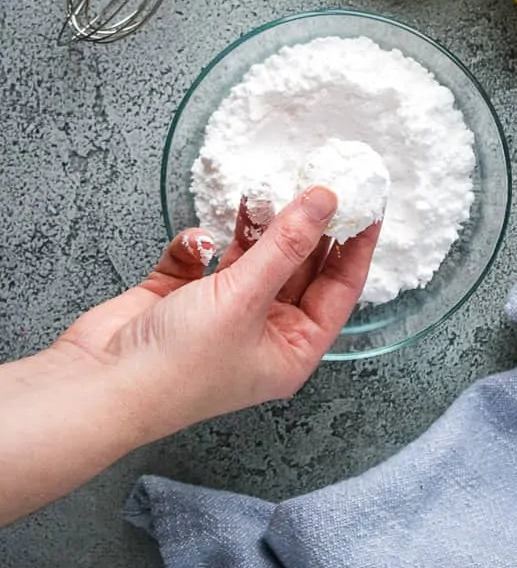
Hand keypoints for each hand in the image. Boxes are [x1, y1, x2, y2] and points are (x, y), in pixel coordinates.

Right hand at [57, 186, 379, 439]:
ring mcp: (222, 315)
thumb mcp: (245, 298)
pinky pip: (205, 258)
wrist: (97, 384)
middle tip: (319, 183)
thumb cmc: (178, 366)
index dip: (355, 249)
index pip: (338, 292)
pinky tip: (198, 239)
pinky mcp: (183, 297)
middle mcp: (262, 334)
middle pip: (297, 270)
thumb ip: (286, 244)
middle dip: (305, 229)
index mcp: (290, 350)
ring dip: (255, 228)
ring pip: (251, 259)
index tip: (368, 206)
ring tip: (266, 190)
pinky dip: (202, 243)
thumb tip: (325, 201)